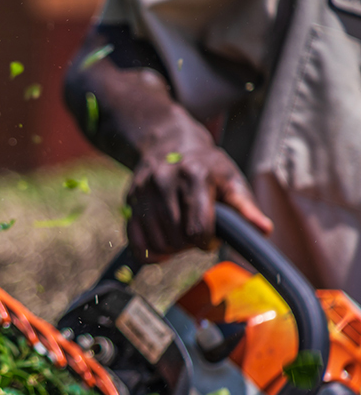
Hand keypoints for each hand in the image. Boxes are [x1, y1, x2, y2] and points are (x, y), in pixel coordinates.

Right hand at [126, 106, 272, 261]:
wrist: (169, 142)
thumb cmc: (207, 166)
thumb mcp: (231, 179)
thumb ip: (246, 207)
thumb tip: (264, 231)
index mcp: (194, 176)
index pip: (197, 229)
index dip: (207, 242)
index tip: (211, 237)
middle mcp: (164, 181)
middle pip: (177, 239)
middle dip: (190, 244)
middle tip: (196, 232)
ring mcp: (143, 191)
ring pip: (157, 243)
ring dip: (172, 249)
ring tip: (181, 233)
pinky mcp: (129, 200)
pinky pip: (135, 242)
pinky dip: (149, 252)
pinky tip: (161, 246)